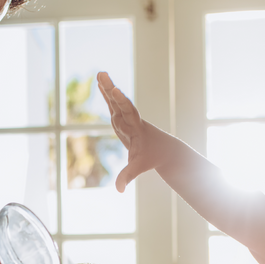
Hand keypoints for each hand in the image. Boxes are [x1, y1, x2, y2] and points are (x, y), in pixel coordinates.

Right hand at [96, 72, 162, 192]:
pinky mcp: (122, 118)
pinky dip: (106, 94)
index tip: (115, 91)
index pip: (128, 113)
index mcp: (136, 128)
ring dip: (107, 87)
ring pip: (115, 101)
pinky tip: (101, 83)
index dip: (121, 102)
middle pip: (119, 102)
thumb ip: (128, 176)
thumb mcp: (139, 166)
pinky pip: (113, 104)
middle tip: (103, 75)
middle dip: (111, 89)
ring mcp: (126, 118)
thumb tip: (119, 190)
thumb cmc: (152, 157)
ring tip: (100, 73)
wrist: (164, 149)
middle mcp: (131, 119)